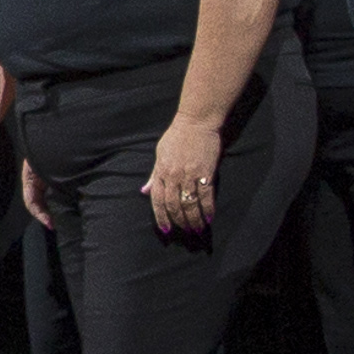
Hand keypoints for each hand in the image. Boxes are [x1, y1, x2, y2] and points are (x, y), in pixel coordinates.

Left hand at [144, 110, 220, 241]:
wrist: (196, 122)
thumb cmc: (177, 136)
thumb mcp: (160, 154)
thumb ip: (154, 175)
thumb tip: (144, 191)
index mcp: (161, 172)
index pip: (158, 200)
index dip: (161, 217)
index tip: (166, 230)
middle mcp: (173, 176)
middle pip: (174, 205)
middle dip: (179, 221)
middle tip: (186, 232)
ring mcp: (190, 175)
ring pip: (190, 204)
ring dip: (194, 220)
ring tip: (197, 230)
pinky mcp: (205, 173)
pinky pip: (206, 196)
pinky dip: (207, 209)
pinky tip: (209, 218)